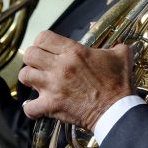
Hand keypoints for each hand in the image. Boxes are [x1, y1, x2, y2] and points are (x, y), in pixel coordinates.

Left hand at [18, 30, 134, 130]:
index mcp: (75, 52)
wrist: (117, 109)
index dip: (42, 41)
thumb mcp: (122, 55)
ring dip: (30, 79)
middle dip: (34, 58)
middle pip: (29, 54)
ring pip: (25, 76)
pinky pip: (28, 106)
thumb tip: (111, 41)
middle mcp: (60, 67)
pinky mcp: (51, 105)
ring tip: (39, 82)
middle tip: (41, 64)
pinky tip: (38, 105)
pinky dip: (31, 107)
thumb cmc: (119, 83)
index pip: (43, 38)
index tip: (47, 48)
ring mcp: (53, 87)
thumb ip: (114, 44)